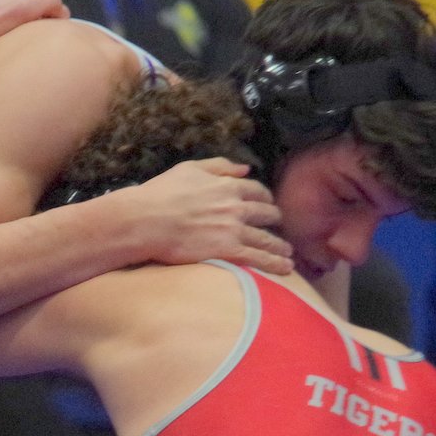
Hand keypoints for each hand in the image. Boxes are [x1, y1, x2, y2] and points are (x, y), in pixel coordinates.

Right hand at [109, 158, 293, 274]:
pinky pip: (259, 259)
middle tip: (279, 229)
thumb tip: (245, 168)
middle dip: (275, 221)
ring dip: (280, 247)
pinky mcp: (229, 251)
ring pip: (266, 239)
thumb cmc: (161, 194)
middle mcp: (236, 207)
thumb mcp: (189, 169)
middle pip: (266, 214)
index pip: (257, 192)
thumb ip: (219, 166)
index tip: (268, 205)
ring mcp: (234, 230)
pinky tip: (285, 270)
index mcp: (228, 185)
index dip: (265, 199)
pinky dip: (275, 264)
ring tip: (288, 255)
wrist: (146, 220)